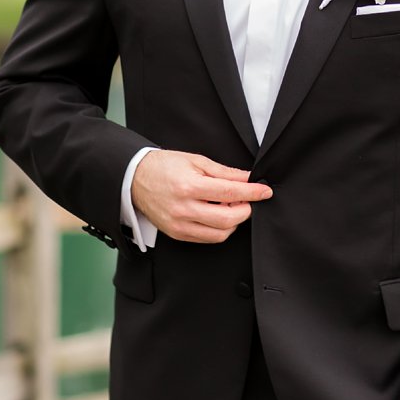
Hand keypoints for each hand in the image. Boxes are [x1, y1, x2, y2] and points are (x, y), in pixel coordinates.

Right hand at [132, 150, 271, 243]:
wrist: (134, 179)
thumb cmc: (165, 166)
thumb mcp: (197, 161)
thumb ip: (225, 173)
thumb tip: (249, 178)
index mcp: (189, 187)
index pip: (231, 194)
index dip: (253, 193)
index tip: (265, 191)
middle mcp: (183, 209)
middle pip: (228, 219)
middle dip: (246, 210)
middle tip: (247, 199)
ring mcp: (179, 225)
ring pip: (220, 234)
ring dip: (233, 222)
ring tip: (230, 206)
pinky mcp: (176, 234)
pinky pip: (207, 238)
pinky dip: (219, 229)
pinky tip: (218, 214)